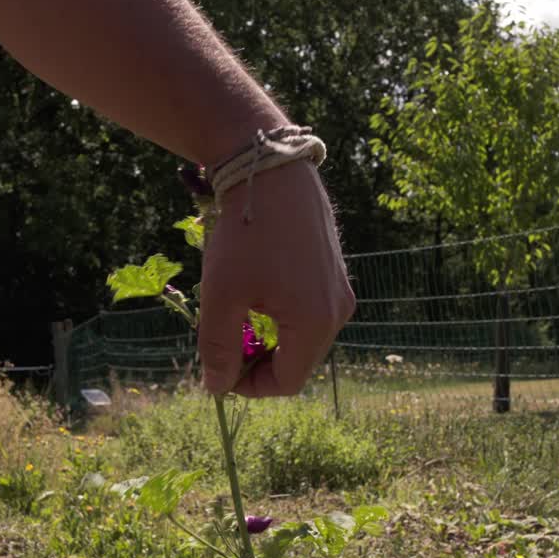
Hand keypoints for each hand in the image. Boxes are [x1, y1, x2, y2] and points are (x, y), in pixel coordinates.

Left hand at [199, 160, 354, 396]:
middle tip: (223, 341)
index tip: (219, 370)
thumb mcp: (221, 296)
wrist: (270, 169)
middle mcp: (338, 310)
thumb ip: (218, 349)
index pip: (287, 381)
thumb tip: (218, 387)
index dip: (250, 386)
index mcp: (315, 324)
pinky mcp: (334, 268)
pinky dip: (280, 313)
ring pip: (302, 334)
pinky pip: (309, 308)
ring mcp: (340, 288)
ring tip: (235, 313)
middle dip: (259, 360)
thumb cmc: (244, 235)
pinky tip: (254, 289)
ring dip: (268, 336)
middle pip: (298, 359)